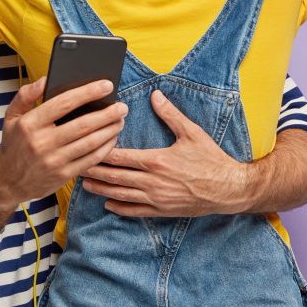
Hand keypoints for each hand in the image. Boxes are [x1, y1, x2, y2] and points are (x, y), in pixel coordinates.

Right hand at [0, 77, 127, 205]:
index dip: (88, 92)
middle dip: (107, 114)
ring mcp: (53, 160)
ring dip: (110, 130)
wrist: (7, 181)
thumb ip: (26, 95)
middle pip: (83, 125)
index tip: (106, 85)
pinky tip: (112, 138)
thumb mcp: (11, 116)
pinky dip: (105, 148)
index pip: (64, 103)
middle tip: (122, 106)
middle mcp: (42, 142)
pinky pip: (90, 160)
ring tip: (120, 120)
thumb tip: (45, 79)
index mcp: (30, 123)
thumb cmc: (13, 144)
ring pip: (90, 143)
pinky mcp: (63, 175)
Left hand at [81, 90, 248, 216]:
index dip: (99, 153)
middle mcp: (153, 182)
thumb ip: (170, 115)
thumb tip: (155, 95)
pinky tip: (107, 204)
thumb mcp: (192, 133)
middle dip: (93, 171)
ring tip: (84, 184)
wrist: (231, 189)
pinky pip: (136, 211)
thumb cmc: (212, 159)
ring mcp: (157, 198)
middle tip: (75, 165)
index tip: (84, 147)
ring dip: (101, 189)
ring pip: (121, 195)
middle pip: (114, 177)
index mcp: (156, 160)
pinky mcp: (163, 210)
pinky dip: (119, 208)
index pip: (119, 157)